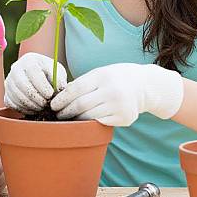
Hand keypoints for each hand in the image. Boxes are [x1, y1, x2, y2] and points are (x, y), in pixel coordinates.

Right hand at [4, 52, 66, 112]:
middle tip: (46, 104)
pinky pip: (12, 103)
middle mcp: (15, 68)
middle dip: (35, 97)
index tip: (50, 94)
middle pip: (21, 83)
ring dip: (30, 104)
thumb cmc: (49, 73)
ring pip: (16, 95)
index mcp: (29, 59)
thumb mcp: (57, 71)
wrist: (39, 77)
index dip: (41, 84)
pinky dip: (24, 109)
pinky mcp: (7, 93)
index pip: (32, 70)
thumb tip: (60, 88)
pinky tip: (34, 109)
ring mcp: (9, 81)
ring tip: (42, 107)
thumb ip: (59, 78)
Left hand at [50, 63, 183, 125]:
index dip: (62, 99)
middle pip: (81, 105)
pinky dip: (89, 123)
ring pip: (89, 117)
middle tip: (58, 115)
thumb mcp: (99, 73)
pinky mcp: (124, 118)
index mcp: (102, 76)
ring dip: (76, 119)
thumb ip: (82, 83)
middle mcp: (111, 90)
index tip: (53, 105)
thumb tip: (60, 97)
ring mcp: (119, 105)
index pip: (76, 89)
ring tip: (68, 120)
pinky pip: (100, 123)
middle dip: (66, 112)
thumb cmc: (114, 78)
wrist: (143, 85)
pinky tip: (83, 122)